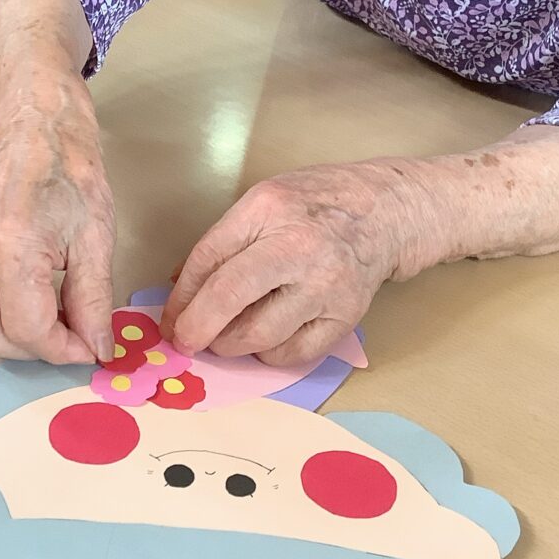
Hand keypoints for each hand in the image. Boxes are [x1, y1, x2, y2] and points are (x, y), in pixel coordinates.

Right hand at [0, 86, 115, 364]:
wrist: (38, 134)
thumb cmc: (72, 178)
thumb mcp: (97, 240)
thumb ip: (94, 301)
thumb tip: (96, 350)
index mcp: (12, 243)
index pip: (27, 327)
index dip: (60, 350)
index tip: (87, 349)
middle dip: (32, 352)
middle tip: (66, 340)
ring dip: (7, 343)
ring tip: (45, 325)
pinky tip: (21, 308)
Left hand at [161, 161, 414, 365]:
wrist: (387, 212)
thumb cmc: (316, 205)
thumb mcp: (262, 204)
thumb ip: (221, 244)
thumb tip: (179, 292)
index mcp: (269, 210)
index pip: (209, 259)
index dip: (182, 298)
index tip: (171, 320)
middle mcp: (299, 247)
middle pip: (230, 298)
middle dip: (197, 329)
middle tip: (186, 341)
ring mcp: (326, 285)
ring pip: (259, 335)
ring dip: (230, 344)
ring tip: (227, 336)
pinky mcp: (346, 317)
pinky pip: (292, 353)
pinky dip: (269, 354)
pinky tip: (266, 338)